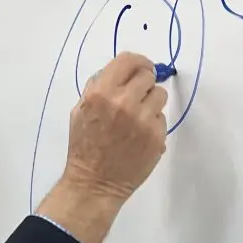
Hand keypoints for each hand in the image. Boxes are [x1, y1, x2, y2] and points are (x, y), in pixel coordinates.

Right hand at [64, 51, 167, 200]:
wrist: (94, 182)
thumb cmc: (84, 146)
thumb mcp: (80, 110)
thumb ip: (99, 87)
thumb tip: (121, 73)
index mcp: (101, 93)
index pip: (129, 60)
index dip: (138, 62)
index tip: (141, 68)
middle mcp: (124, 102)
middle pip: (148, 75)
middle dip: (143, 83)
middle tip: (136, 96)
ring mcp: (143, 119)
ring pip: (160, 95)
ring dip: (151, 102)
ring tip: (137, 117)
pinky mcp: (156, 136)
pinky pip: (162, 118)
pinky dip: (153, 123)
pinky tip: (140, 135)